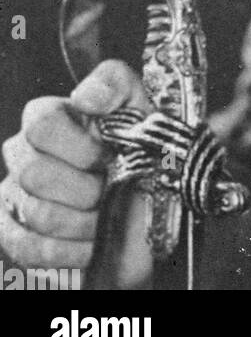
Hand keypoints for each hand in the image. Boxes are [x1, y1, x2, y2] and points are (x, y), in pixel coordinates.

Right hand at [0, 59, 151, 284]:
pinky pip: (25, 248)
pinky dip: (65, 252)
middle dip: (85, 189)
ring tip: (104, 218)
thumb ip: (115, 84)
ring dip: (82, 222)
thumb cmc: (140, 150)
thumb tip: (86, 96)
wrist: (150, 205)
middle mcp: (24, 154)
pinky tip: (90, 245)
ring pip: (35, 213)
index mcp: (50, 117)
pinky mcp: (16, 234)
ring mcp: (14, 195)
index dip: (79, 146)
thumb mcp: (140, 107)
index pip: (40, 123)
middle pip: (34, 173)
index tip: (109, 157)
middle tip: (110, 190)